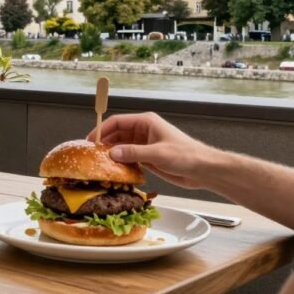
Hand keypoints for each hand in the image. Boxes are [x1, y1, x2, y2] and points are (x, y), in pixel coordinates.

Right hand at [86, 112, 213, 188]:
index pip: (118, 122)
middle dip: (105, 143)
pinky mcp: (148, 157)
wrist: (203, 170)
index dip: (102, 130)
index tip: (90, 141)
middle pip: (117, 134)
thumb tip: (112, 152)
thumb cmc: (186, 156)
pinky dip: (121, 163)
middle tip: (92, 155)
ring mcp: (145, 144)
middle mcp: (143, 131)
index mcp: (146, 122)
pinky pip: (129, 158)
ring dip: (112, 154)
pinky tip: (114, 170)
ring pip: (122, 147)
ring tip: (100, 164)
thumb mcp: (158, 153)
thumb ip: (134, 152)